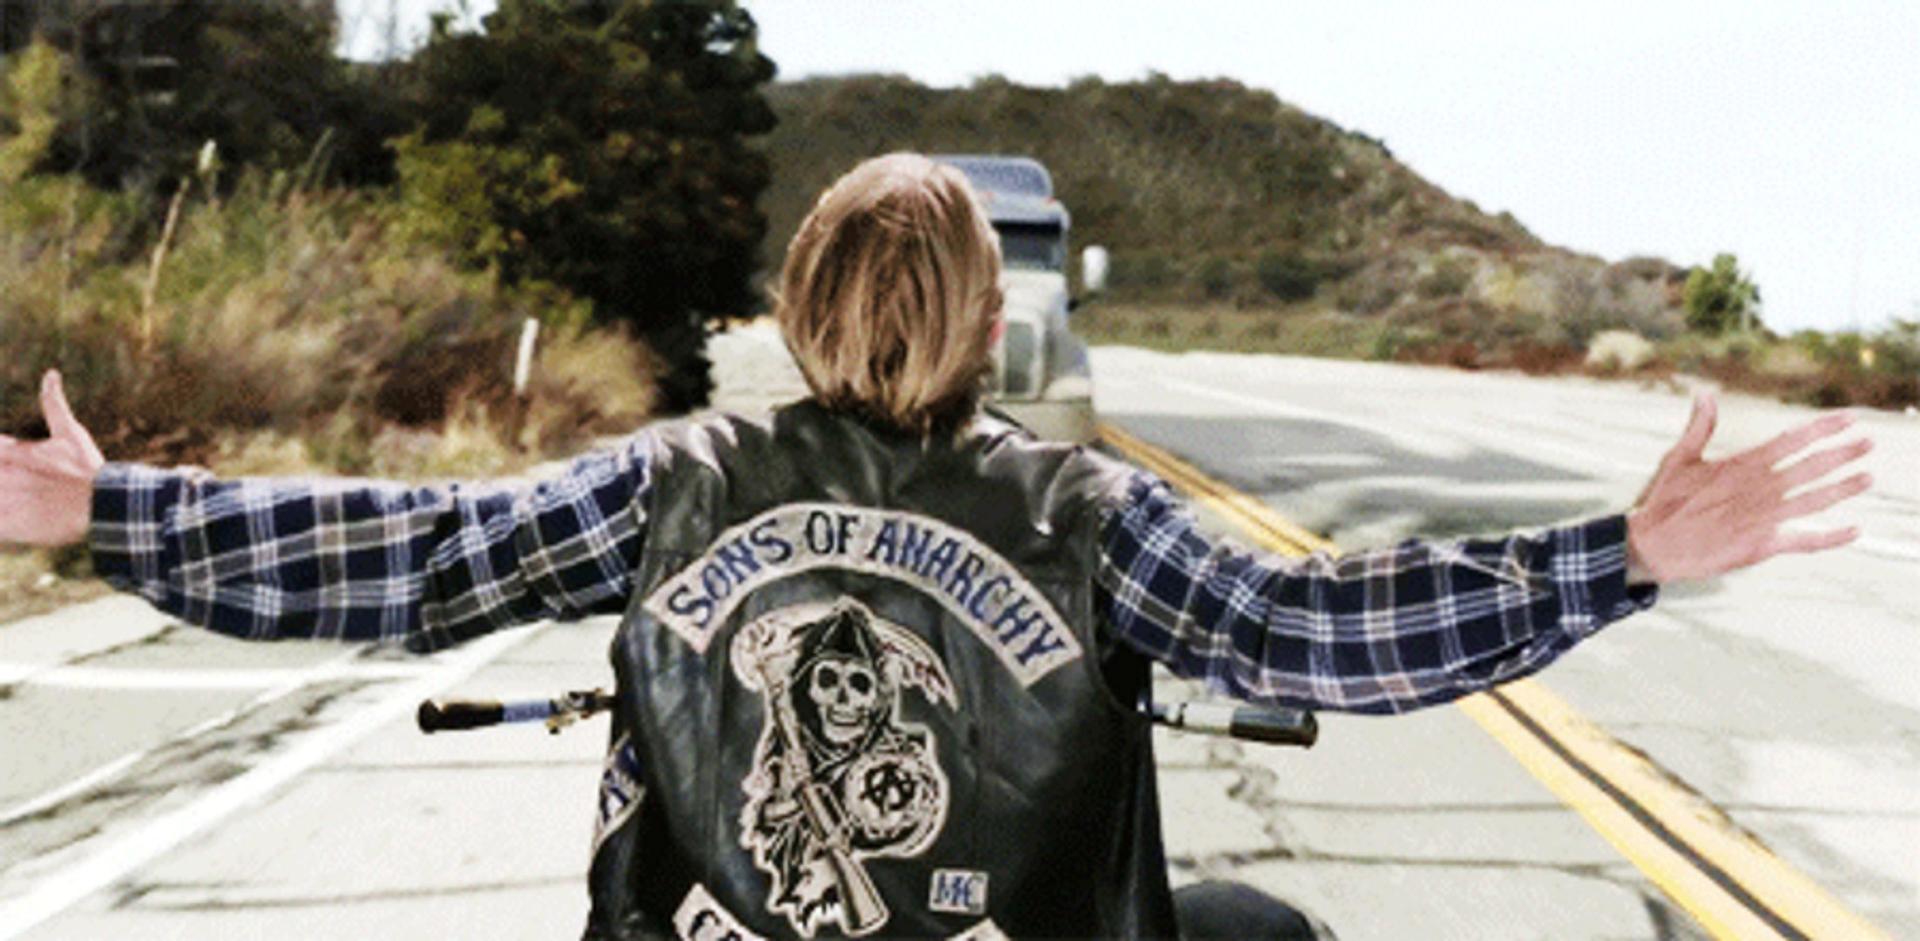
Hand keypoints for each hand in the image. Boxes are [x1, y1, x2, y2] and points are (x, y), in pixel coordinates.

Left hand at [0, 370, 105, 546]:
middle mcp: (4, 475)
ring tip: (14, 494)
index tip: (6, 461)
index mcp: (11, 452)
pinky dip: (1, 522)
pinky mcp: (8, 525)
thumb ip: (53, 402)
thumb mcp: (71, 432)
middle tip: (13, 477)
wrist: (101, 505)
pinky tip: (11, 516)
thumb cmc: (87, 467)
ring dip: (0, 494)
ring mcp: (4, 501)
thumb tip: (51, 373)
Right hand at [1627, 392, 1872, 582]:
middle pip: (1812, 467)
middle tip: (1869, 443)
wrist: (1655, 547)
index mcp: (1743, 466)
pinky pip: (1806, 541)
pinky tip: (1855, 530)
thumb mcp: (1679, 459)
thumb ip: (1699, 426)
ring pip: (1815, 500)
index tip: (1850, 418)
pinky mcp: (1763, 546)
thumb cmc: (1663, 502)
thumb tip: (1704, 393)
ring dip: (1844, 488)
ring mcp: (1765, 519)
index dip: (1824, 427)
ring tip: (1869, 477)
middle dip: (1843, 454)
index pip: (1793, 440)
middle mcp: (1760, 490)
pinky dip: (1832, 537)